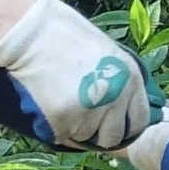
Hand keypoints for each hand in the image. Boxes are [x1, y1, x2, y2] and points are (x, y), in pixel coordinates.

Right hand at [0, 0, 151, 147]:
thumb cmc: (65, 35)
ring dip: (75, 126)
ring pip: (85, 136)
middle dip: (99, 132)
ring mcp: (90, 112)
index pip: (139, 121)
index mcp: (131, 78)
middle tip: (82, 117)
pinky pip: (62, 136)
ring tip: (61, 99)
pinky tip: (48, 103)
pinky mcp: (63, 121)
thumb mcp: (107, 52)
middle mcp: (115, 97)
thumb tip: (122, 107)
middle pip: (113, 137)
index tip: (111, 124)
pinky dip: (55, 126)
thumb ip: (118, 81)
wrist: (30, 33)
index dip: (124, 125)